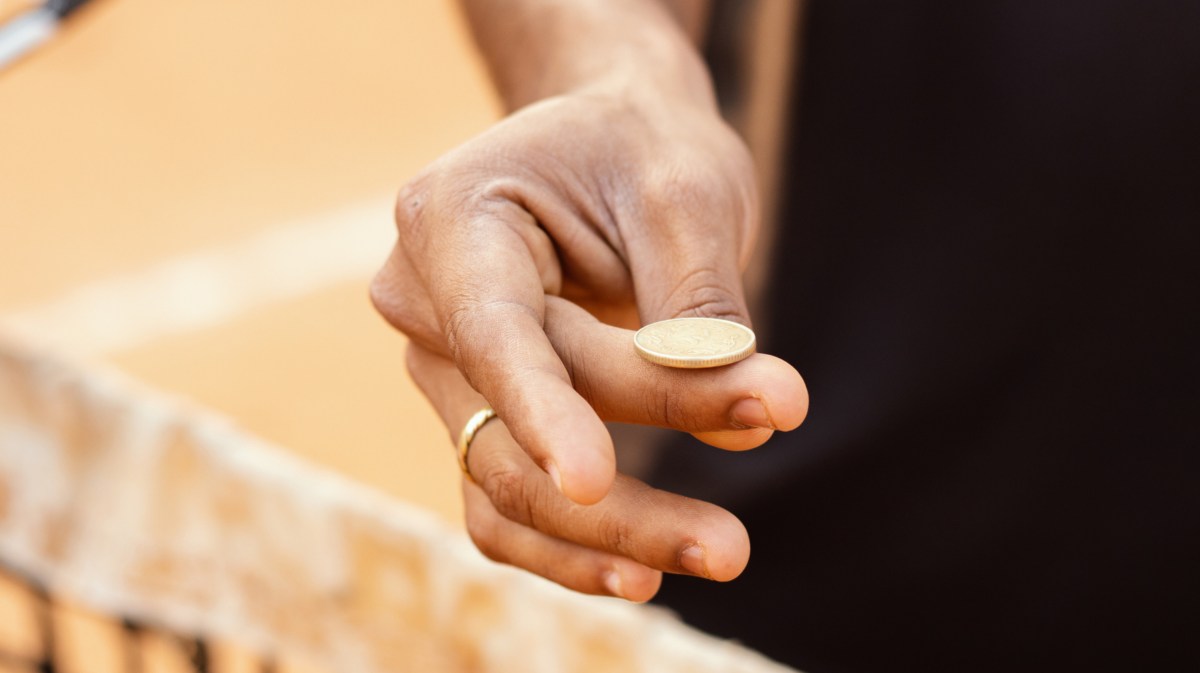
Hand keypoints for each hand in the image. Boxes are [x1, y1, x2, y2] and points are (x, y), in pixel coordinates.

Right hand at [372, 87, 808, 597]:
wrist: (613, 138)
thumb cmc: (646, 149)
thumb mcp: (690, 198)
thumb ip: (702, 312)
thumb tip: (743, 430)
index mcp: (451, 217)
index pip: (494, 332)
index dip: (542, 411)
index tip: (597, 480)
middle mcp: (423, 300)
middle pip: (509, 422)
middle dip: (623, 492)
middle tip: (732, 545)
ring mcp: (442, 366)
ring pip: (503, 484)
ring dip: (604, 536)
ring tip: (716, 554)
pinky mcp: (478, 413)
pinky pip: (505, 501)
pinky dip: (570, 544)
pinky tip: (642, 570)